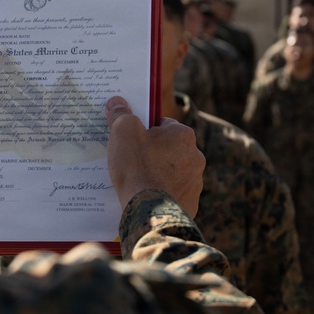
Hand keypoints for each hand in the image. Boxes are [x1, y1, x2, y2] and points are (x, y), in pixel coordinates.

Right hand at [105, 96, 204, 217]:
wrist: (149, 211)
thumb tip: (117, 102)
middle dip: (153, 153)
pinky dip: (161, 194)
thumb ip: (121, 114)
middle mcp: (196, 157)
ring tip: (136, 182)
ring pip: (172, 172)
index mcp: (184, 135)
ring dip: (158, 174)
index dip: (145, 130)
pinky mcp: (190, 203)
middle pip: (169, 149)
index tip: (131, 139)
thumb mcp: (123, 132)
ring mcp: (195, 182)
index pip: (163, 125)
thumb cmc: (138, 167)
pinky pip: (173, 194)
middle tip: (131, 161)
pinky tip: (145, 198)